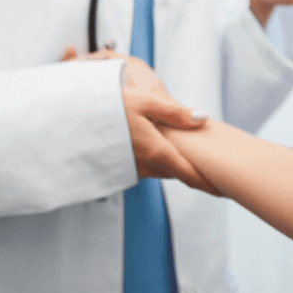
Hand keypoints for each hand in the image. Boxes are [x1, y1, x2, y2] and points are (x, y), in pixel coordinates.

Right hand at [61, 47, 219, 192]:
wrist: (68, 117)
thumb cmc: (108, 105)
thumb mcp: (146, 102)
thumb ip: (175, 112)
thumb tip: (203, 118)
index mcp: (155, 150)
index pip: (188, 172)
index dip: (207, 182)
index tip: (223, 189)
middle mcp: (144, 164)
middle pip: (176, 173)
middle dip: (194, 175)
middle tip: (215, 177)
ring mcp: (130, 167)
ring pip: (160, 171)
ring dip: (175, 168)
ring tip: (193, 163)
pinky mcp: (119, 165)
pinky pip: (145, 168)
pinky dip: (157, 163)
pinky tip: (159, 151)